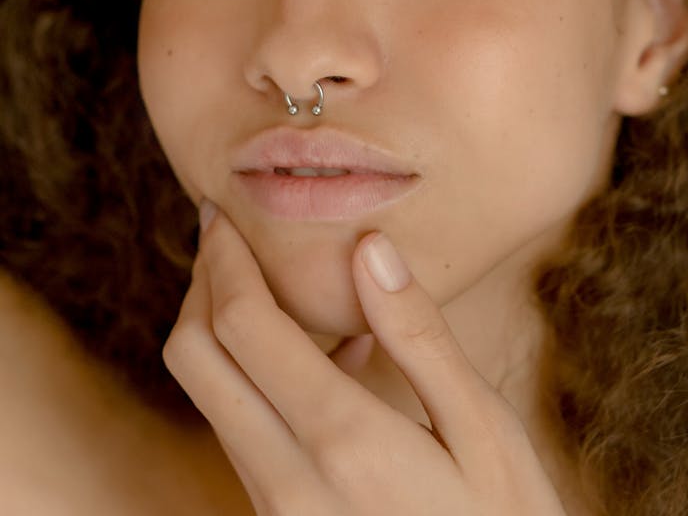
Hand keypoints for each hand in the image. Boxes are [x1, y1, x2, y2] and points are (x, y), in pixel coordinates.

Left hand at [163, 206, 566, 515]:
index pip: (241, 325)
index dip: (221, 257)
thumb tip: (369, 247)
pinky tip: (320, 359)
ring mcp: (273, 509)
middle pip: (195, 357)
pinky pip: (238, 434)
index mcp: (342, 440)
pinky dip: (249, 377)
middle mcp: (286, 478)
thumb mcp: (484, 431)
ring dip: (220, 329)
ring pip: (209, 397)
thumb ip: (420, 336)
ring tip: (273, 282)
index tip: (223, 210)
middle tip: (226, 236)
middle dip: (200, 283)